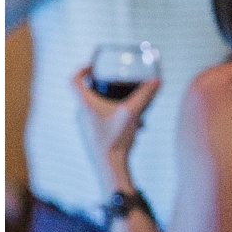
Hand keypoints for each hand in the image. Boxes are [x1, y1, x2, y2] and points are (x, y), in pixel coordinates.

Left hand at [72, 66, 159, 184]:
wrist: (109, 165)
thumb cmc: (116, 139)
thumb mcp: (132, 114)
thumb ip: (145, 96)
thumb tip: (157, 81)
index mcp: (86, 104)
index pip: (74, 80)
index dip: (82, 69)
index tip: (93, 65)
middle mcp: (81, 113)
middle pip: (86, 92)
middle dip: (102, 86)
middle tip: (117, 83)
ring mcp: (84, 125)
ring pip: (95, 107)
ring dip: (111, 103)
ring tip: (131, 108)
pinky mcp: (91, 135)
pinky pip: (99, 119)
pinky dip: (112, 116)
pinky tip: (132, 125)